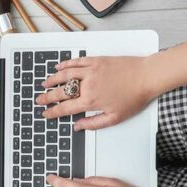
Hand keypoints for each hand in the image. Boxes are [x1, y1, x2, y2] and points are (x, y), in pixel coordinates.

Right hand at [36, 55, 153, 131]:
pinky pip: (76, 61)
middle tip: (39, 99)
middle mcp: (87, 85)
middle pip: (61, 91)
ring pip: (65, 74)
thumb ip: (94, 123)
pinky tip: (59, 67)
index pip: (65, 108)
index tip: (45, 113)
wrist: (147, 76)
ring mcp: (90, 71)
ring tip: (45, 83)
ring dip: (53, 79)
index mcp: (91, 101)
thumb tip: (78, 126)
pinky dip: (66, 64)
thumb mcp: (115, 118)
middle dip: (48, 96)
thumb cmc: (134, 97)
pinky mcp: (96, 61)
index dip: (53, 111)